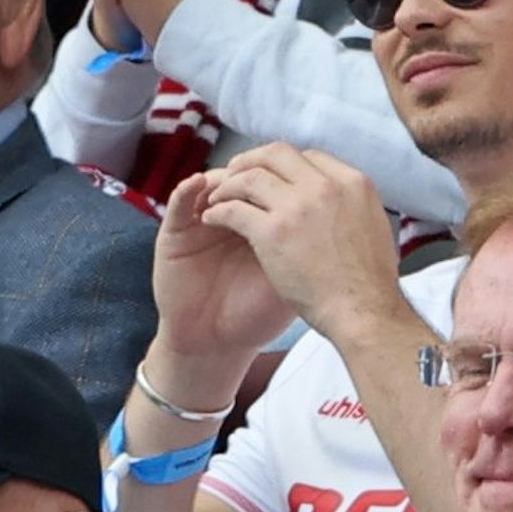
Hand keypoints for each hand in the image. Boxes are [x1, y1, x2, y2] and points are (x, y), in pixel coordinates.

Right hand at [148, 172, 297, 367]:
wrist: (219, 342)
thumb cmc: (257, 314)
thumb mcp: (292, 276)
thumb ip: (308, 244)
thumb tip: (338, 212)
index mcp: (263, 223)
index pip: (271, 185)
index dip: (280, 176)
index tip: (296, 175)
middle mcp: (232, 217)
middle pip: (240, 176)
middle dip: (250, 169)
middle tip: (261, 172)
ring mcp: (200, 223)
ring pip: (208, 183)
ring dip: (220, 176)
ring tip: (230, 175)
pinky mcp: (174, 235)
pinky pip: (178, 204)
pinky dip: (186, 190)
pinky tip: (196, 184)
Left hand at [199, 144, 406, 342]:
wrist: (363, 312)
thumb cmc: (368, 282)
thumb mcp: (373, 226)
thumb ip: (350, 205)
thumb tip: (337, 198)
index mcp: (353, 183)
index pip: (308, 156)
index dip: (283, 164)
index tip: (268, 175)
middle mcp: (326, 186)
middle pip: (276, 154)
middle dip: (250, 160)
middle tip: (233, 173)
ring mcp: (298, 206)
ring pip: (249, 177)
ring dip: (228, 185)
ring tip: (216, 198)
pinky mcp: (273, 231)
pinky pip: (233, 208)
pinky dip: (217, 210)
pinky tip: (211, 218)